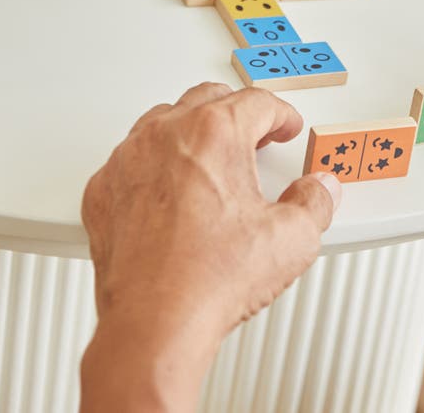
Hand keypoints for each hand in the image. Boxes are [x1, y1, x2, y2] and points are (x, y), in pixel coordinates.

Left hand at [81, 83, 338, 411]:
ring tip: (210, 159)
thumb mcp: (292, 239)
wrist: (154, 325)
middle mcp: (167, 134)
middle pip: (208, 100)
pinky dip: (151, 167)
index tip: (284, 125)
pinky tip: (167, 191)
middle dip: (236, 113)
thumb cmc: (210, 280)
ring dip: (191, 132)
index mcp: (215, 133)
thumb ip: (315, 202)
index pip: (257, 102)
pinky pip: (129, 160)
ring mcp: (129, 160)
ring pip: (163, 122)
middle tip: (254, 136)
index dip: (280, 114)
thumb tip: (319, 189)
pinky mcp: (104, 190)